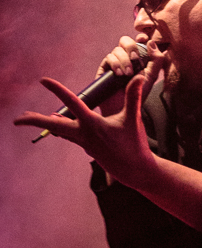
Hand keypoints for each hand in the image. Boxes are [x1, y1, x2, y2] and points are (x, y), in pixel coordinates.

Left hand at [14, 74, 157, 190]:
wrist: (135, 170)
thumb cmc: (134, 145)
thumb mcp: (133, 119)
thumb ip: (133, 97)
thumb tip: (139, 77)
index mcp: (92, 124)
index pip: (72, 102)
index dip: (57, 90)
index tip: (43, 81)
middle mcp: (84, 135)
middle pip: (53, 126)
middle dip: (34, 121)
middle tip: (16, 120)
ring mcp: (84, 143)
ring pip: (59, 131)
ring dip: (45, 124)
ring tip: (29, 118)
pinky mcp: (88, 148)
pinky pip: (68, 136)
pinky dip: (59, 129)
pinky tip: (56, 126)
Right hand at [96, 36, 167, 115]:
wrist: (123, 110)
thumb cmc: (138, 95)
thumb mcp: (151, 77)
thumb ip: (156, 60)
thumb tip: (152, 42)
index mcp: (138, 59)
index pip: (138, 41)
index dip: (140, 37)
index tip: (143, 39)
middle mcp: (126, 58)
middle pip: (125, 41)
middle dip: (131, 47)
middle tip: (136, 59)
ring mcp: (114, 63)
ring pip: (117, 49)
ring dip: (125, 60)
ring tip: (128, 74)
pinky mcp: (104, 68)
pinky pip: (109, 57)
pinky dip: (115, 64)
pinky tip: (119, 74)